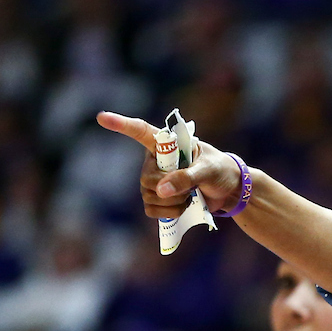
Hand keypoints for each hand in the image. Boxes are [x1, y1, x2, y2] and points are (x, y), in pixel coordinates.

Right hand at [95, 111, 242, 217]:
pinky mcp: (160, 199)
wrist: (229, 190)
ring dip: (172, 202)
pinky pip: (152, 210)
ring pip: (149, 196)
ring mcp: (156, 181)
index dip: (121, 124)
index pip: (140, 131)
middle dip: (170, 188)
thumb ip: (186, 177)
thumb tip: (160, 191)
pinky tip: (183, 207)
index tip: (102, 117)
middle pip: (146, 179)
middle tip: (192, 186)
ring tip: (191, 195)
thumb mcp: (208, 170)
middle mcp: (156, 161)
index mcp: (166, 145)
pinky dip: (169, 213)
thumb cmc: (220, 170)